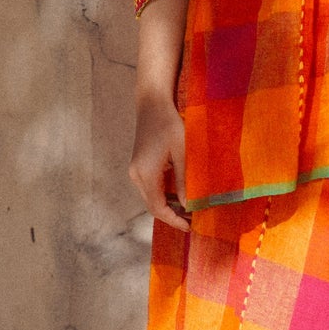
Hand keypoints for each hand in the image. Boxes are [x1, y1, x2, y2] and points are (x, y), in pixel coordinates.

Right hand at [129, 89, 189, 232]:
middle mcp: (136, 175)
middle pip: (152, 206)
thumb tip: (187, 206)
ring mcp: (135, 171)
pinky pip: (150, 188)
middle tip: (193, 219)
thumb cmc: (169, 124)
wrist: (152, 103)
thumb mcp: (181, 152)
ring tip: (189, 208)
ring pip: (151, 197)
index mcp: (145, 174)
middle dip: (172, 215)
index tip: (190, 226)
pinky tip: (179, 193)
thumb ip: (183, 180)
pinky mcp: (138, 166)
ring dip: (168, 205)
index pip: (158, 208)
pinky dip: (164, 194)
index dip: (173, 220)